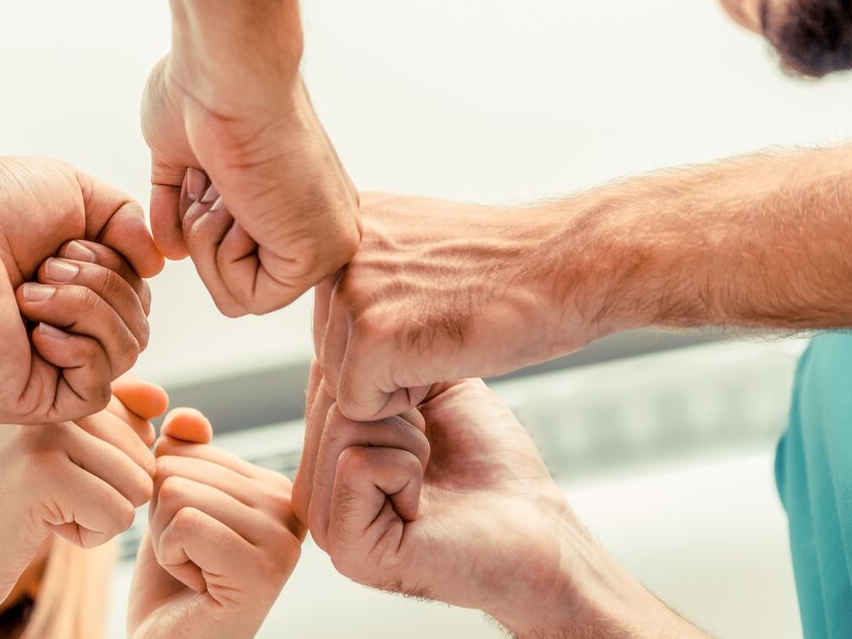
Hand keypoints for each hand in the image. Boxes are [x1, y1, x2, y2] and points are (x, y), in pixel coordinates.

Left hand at [0, 153, 163, 422]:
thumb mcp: (80, 195)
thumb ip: (130, 222)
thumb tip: (159, 267)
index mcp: (73, 295)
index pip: (139, 300)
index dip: (122, 268)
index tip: (67, 244)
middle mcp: (63, 336)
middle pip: (140, 326)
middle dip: (106, 284)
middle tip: (47, 265)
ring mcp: (48, 372)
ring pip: (127, 353)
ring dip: (88, 306)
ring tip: (32, 287)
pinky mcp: (31, 401)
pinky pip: (98, 387)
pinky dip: (79, 345)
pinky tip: (33, 322)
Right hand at [0, 378, 167, 630]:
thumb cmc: (0, 512)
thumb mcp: (55, 455)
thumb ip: (109, 423)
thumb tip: (161, 400)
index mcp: (52, 385)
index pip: (137, 419)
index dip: (110, 465)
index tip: (56, 475)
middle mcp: (48, 397)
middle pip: (144, 455)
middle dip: (107, 493)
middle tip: (44, 499)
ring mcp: (44, 431)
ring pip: (138, 484)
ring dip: (99, 515)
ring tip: (42, 511)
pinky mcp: (44, 474)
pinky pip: (119, 515)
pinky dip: (89, 537)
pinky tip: (41, 529)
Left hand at [130, 409, 303, 638]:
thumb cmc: (172, 583)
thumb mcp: (173, 504)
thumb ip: (183, 454)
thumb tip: (184, 418)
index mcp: (275, 487)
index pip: (190, 446)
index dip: (165, 492)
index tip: (194, 538)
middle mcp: (289, 509)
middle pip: (181, 467)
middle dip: (162, 516)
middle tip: (191, 559)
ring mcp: (282, 541)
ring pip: (178, 493)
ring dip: (164, 539)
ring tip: (194, 572)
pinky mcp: (262, 571)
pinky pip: (183, 525)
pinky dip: (170, 556)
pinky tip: (196, 585)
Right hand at [141, 0, 358, 315]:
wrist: (224, 67)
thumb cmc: (201, 89)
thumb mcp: (180, 155)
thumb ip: (179, 205)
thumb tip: (172, 250)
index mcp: (295, 199)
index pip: (237, 258)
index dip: (197, 223)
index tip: (206, 173)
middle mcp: (317, 223)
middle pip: (234, 284)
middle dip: (200, 235)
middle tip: (212, 181)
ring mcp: (324, 242)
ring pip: (236, 298)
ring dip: (206, 243)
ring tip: (223, 188)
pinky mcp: (318, 257)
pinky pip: (246, 299)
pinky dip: (220, 255)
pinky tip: (238, 204)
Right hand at [293, 365, 692, 636]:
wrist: (536, 526)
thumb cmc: (492, 463)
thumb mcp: (429, 389)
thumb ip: (379, 355)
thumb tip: (340, 304)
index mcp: (326, 455)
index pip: (329, 376)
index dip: (390, 380)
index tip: (429, 420)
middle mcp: (314, 489)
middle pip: (334, 395)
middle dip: (400, 409)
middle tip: (434, 452)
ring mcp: (324, 522)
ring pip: (345, 422)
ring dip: (410, 439)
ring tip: (431, 473)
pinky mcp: (346, 546)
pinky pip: (358, 463)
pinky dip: (408, 468)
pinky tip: (426, 501)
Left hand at [314, 191, 602, 420]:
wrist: (571, 265)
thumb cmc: (511, 267)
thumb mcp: (422, 245)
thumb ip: (372, 267)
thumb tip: (336, 307)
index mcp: (345, 223)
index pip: (333, 314)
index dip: (387, 332)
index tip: (435, 305)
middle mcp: (336, 253)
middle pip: (331, 350)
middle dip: (385, 360)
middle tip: (446, 323)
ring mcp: (351, 293)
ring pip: (342, 381)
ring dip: (398, 380)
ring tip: (449, 335)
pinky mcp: (372, 340)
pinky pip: (362, 407)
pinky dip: (408, 401)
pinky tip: (449, 357)